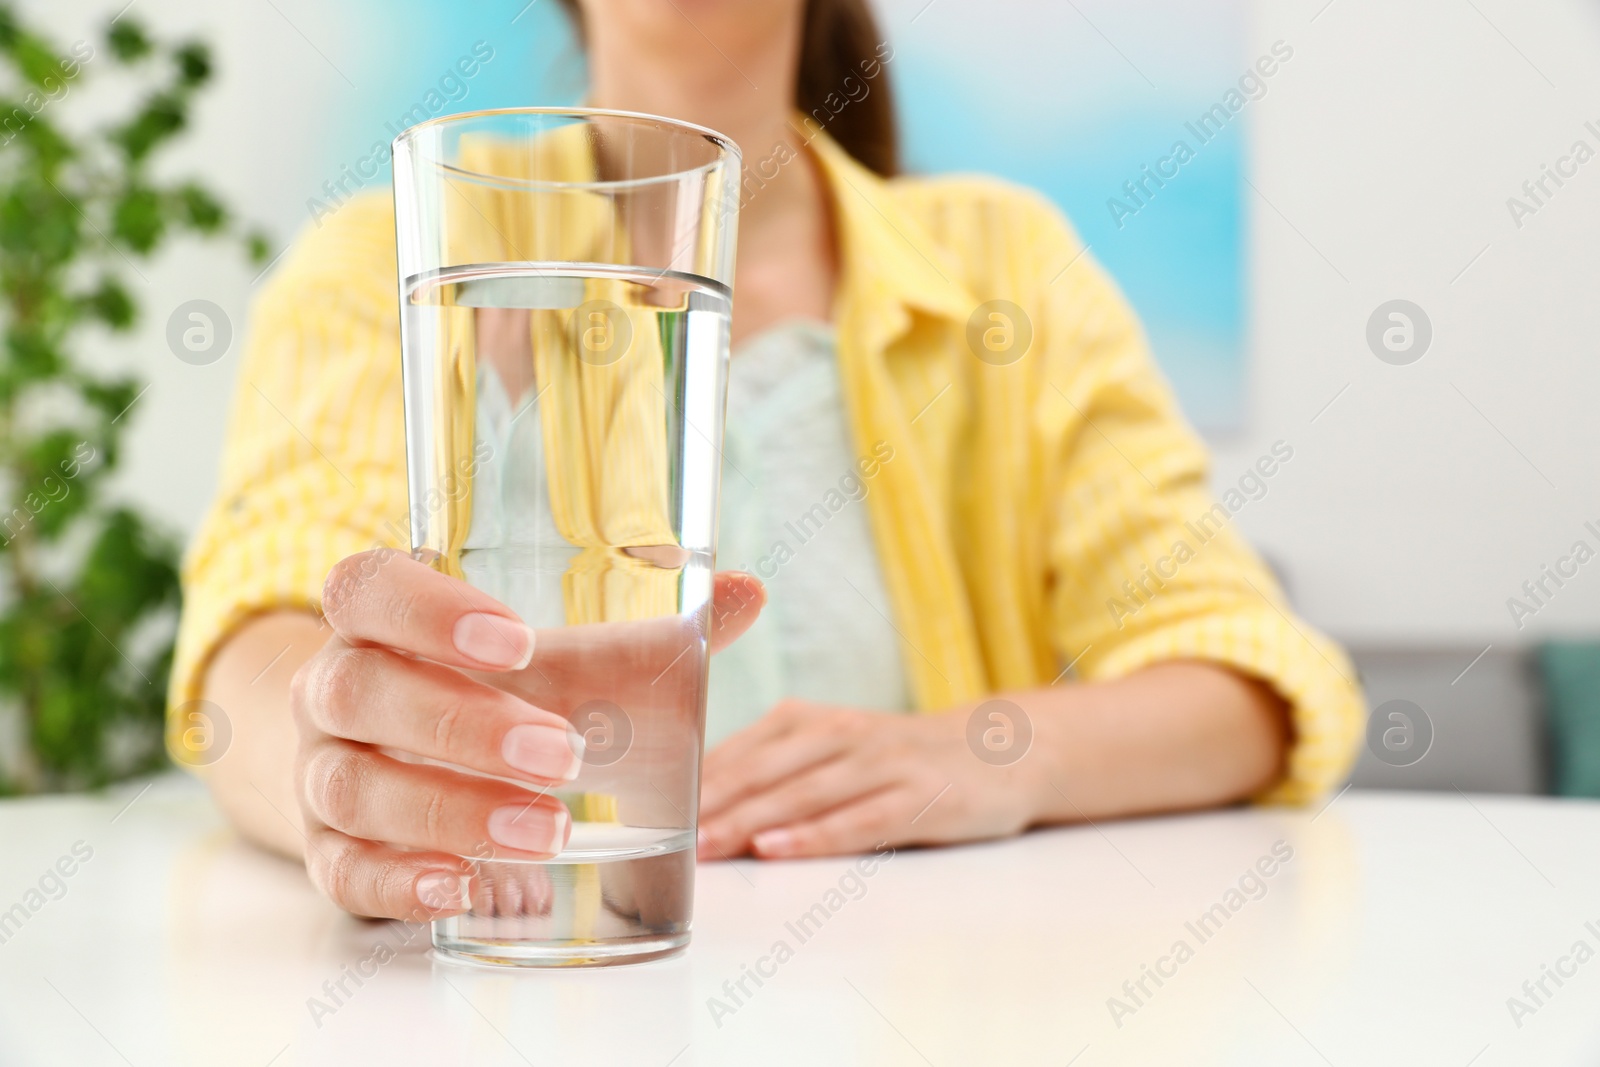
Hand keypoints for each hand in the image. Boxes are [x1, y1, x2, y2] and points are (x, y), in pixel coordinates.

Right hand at [290, 548, 762, 919]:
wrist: (395, 758)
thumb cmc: (497, 693)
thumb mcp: (562, 660)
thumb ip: (644, 633)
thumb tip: (748, 594)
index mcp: (381, 620)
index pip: (368, 588)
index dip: (426, 609)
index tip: (517, 640)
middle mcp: (336, 689)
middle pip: (358, 690)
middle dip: (462, 724)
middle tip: (563, 754)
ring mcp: (323, 774)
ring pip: (351, 787)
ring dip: (449, 810)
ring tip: (550, 831)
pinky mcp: (329, 852)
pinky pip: (342, 872)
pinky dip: (401, 883)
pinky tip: (464, 887)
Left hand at [696, 699, 1037, 860]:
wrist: (1000, 751)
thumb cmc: (897, 760)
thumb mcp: (832, 750)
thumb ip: (772, 771)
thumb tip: (694, 811)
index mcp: (808, 721)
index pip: (737, 750)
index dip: (691, 781)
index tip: (647, 810)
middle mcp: (841, 734)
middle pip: (764, 769)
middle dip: (710, 802)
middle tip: (663, 835)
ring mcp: (883, 763)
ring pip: (804, 792)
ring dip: (750, 818)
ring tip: (706, 846)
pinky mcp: (921, 796)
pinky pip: (860, 818)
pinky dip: (816, 834)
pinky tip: (779, 848)